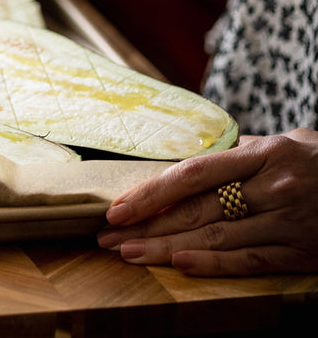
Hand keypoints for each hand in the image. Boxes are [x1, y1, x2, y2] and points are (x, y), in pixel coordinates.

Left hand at [97, 129, 317, 275]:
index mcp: (263, 155)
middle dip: (149, 225)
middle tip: (109, 237)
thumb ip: (240, 153)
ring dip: (168, 248)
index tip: (119, 207)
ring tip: (131, 254)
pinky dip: (214, 265)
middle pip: (199, 210)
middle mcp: (274, 188)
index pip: (194, 174)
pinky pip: (252, 261)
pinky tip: (180, 266)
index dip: (153, 192)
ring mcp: (289, 223)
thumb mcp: (285, 142)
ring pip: (218, 238)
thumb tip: (191, 164)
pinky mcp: (303, 253)